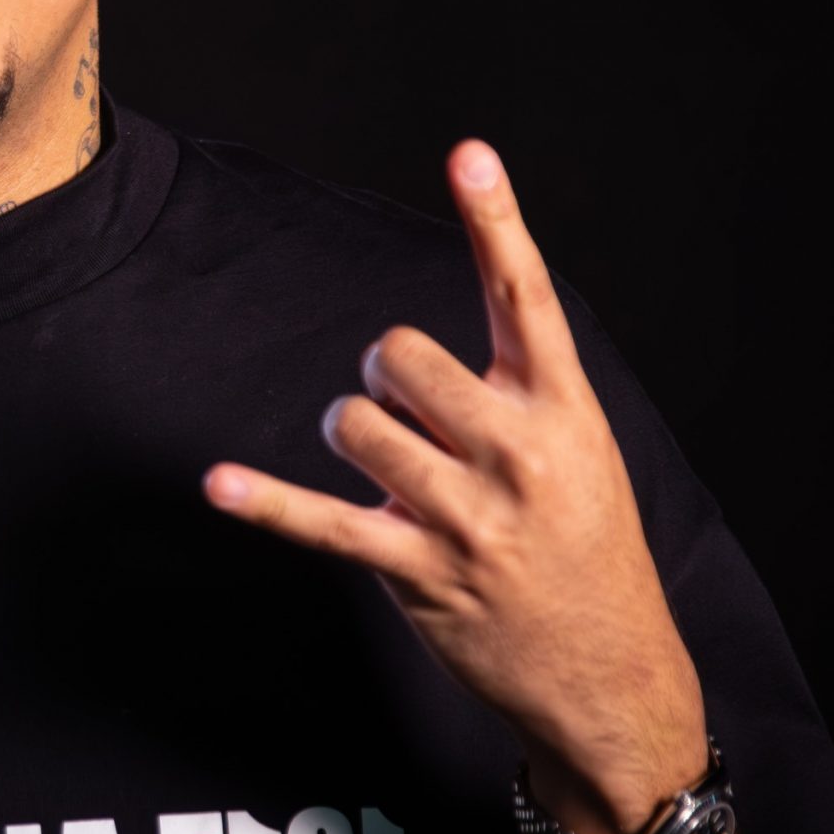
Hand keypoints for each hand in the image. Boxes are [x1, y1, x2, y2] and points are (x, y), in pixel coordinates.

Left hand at [204, 140, 705, 833]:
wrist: (614, 678)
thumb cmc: (587, 551)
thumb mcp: (583, 454)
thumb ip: (514, 393)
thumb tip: (407, 354)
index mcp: (561, 411)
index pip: (524, 296)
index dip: (496, 221)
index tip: (467, 155)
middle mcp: (516, 453)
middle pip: (399, 355)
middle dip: (384, 374)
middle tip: (409, 415)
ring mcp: (465, 515)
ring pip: (357, 424)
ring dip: (355, 437)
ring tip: (392, 472)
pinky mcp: (417, 571)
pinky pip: (324, 522)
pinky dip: (266, 503)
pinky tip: (218, 484)